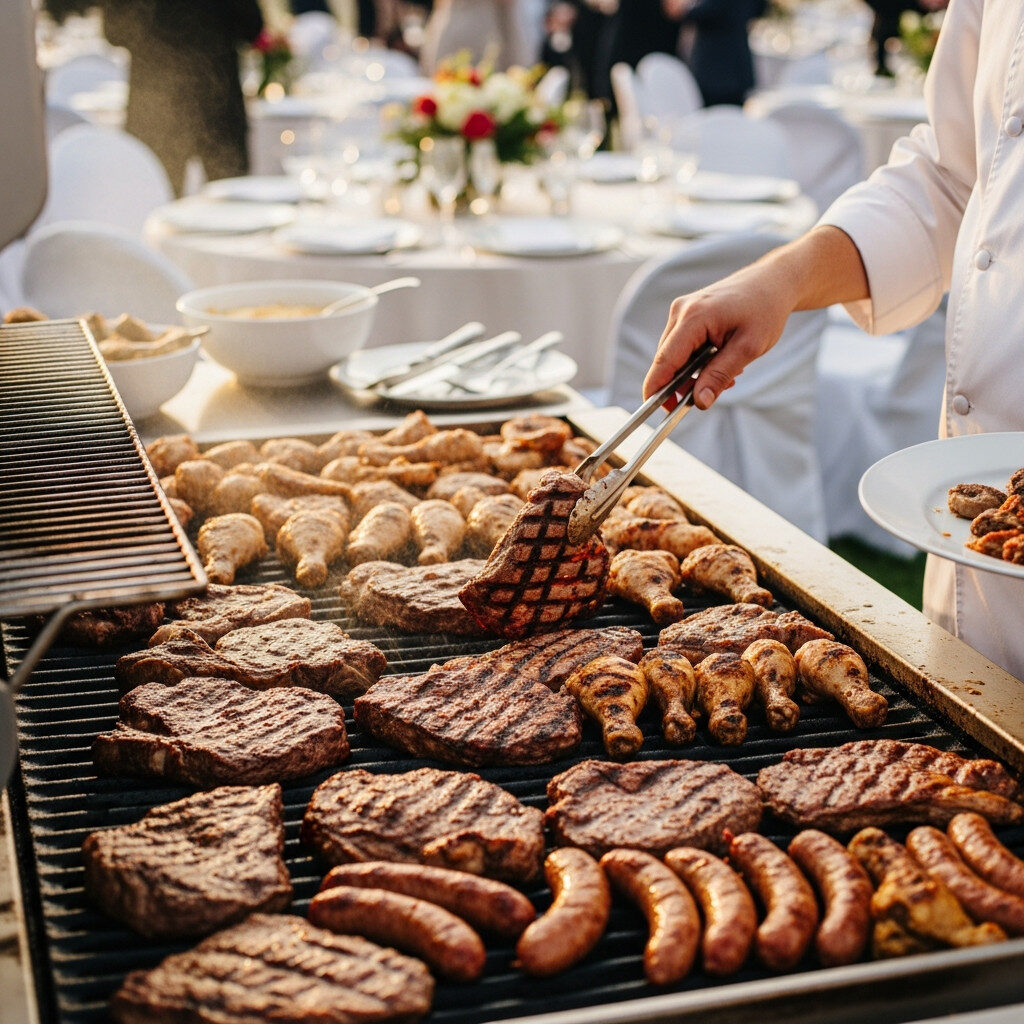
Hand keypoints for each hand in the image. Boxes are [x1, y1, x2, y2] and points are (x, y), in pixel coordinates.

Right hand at [643, 226, 868, 409]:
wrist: (773, 282)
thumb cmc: (765, 310)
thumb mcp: (748, 348)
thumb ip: (720, 375)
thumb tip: (699, 402)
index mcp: (693, 317)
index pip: (664, 360)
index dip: (656, 389)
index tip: (656, 411)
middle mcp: (681, 311)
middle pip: (667, 360)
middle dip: (685, 383)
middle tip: (714, 392)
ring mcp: (682, 310)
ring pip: (675, 355)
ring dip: (695, 371)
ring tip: (727, 373)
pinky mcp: (687, 313)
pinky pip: (683, 345)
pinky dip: (697, 359)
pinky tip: (720, 359)